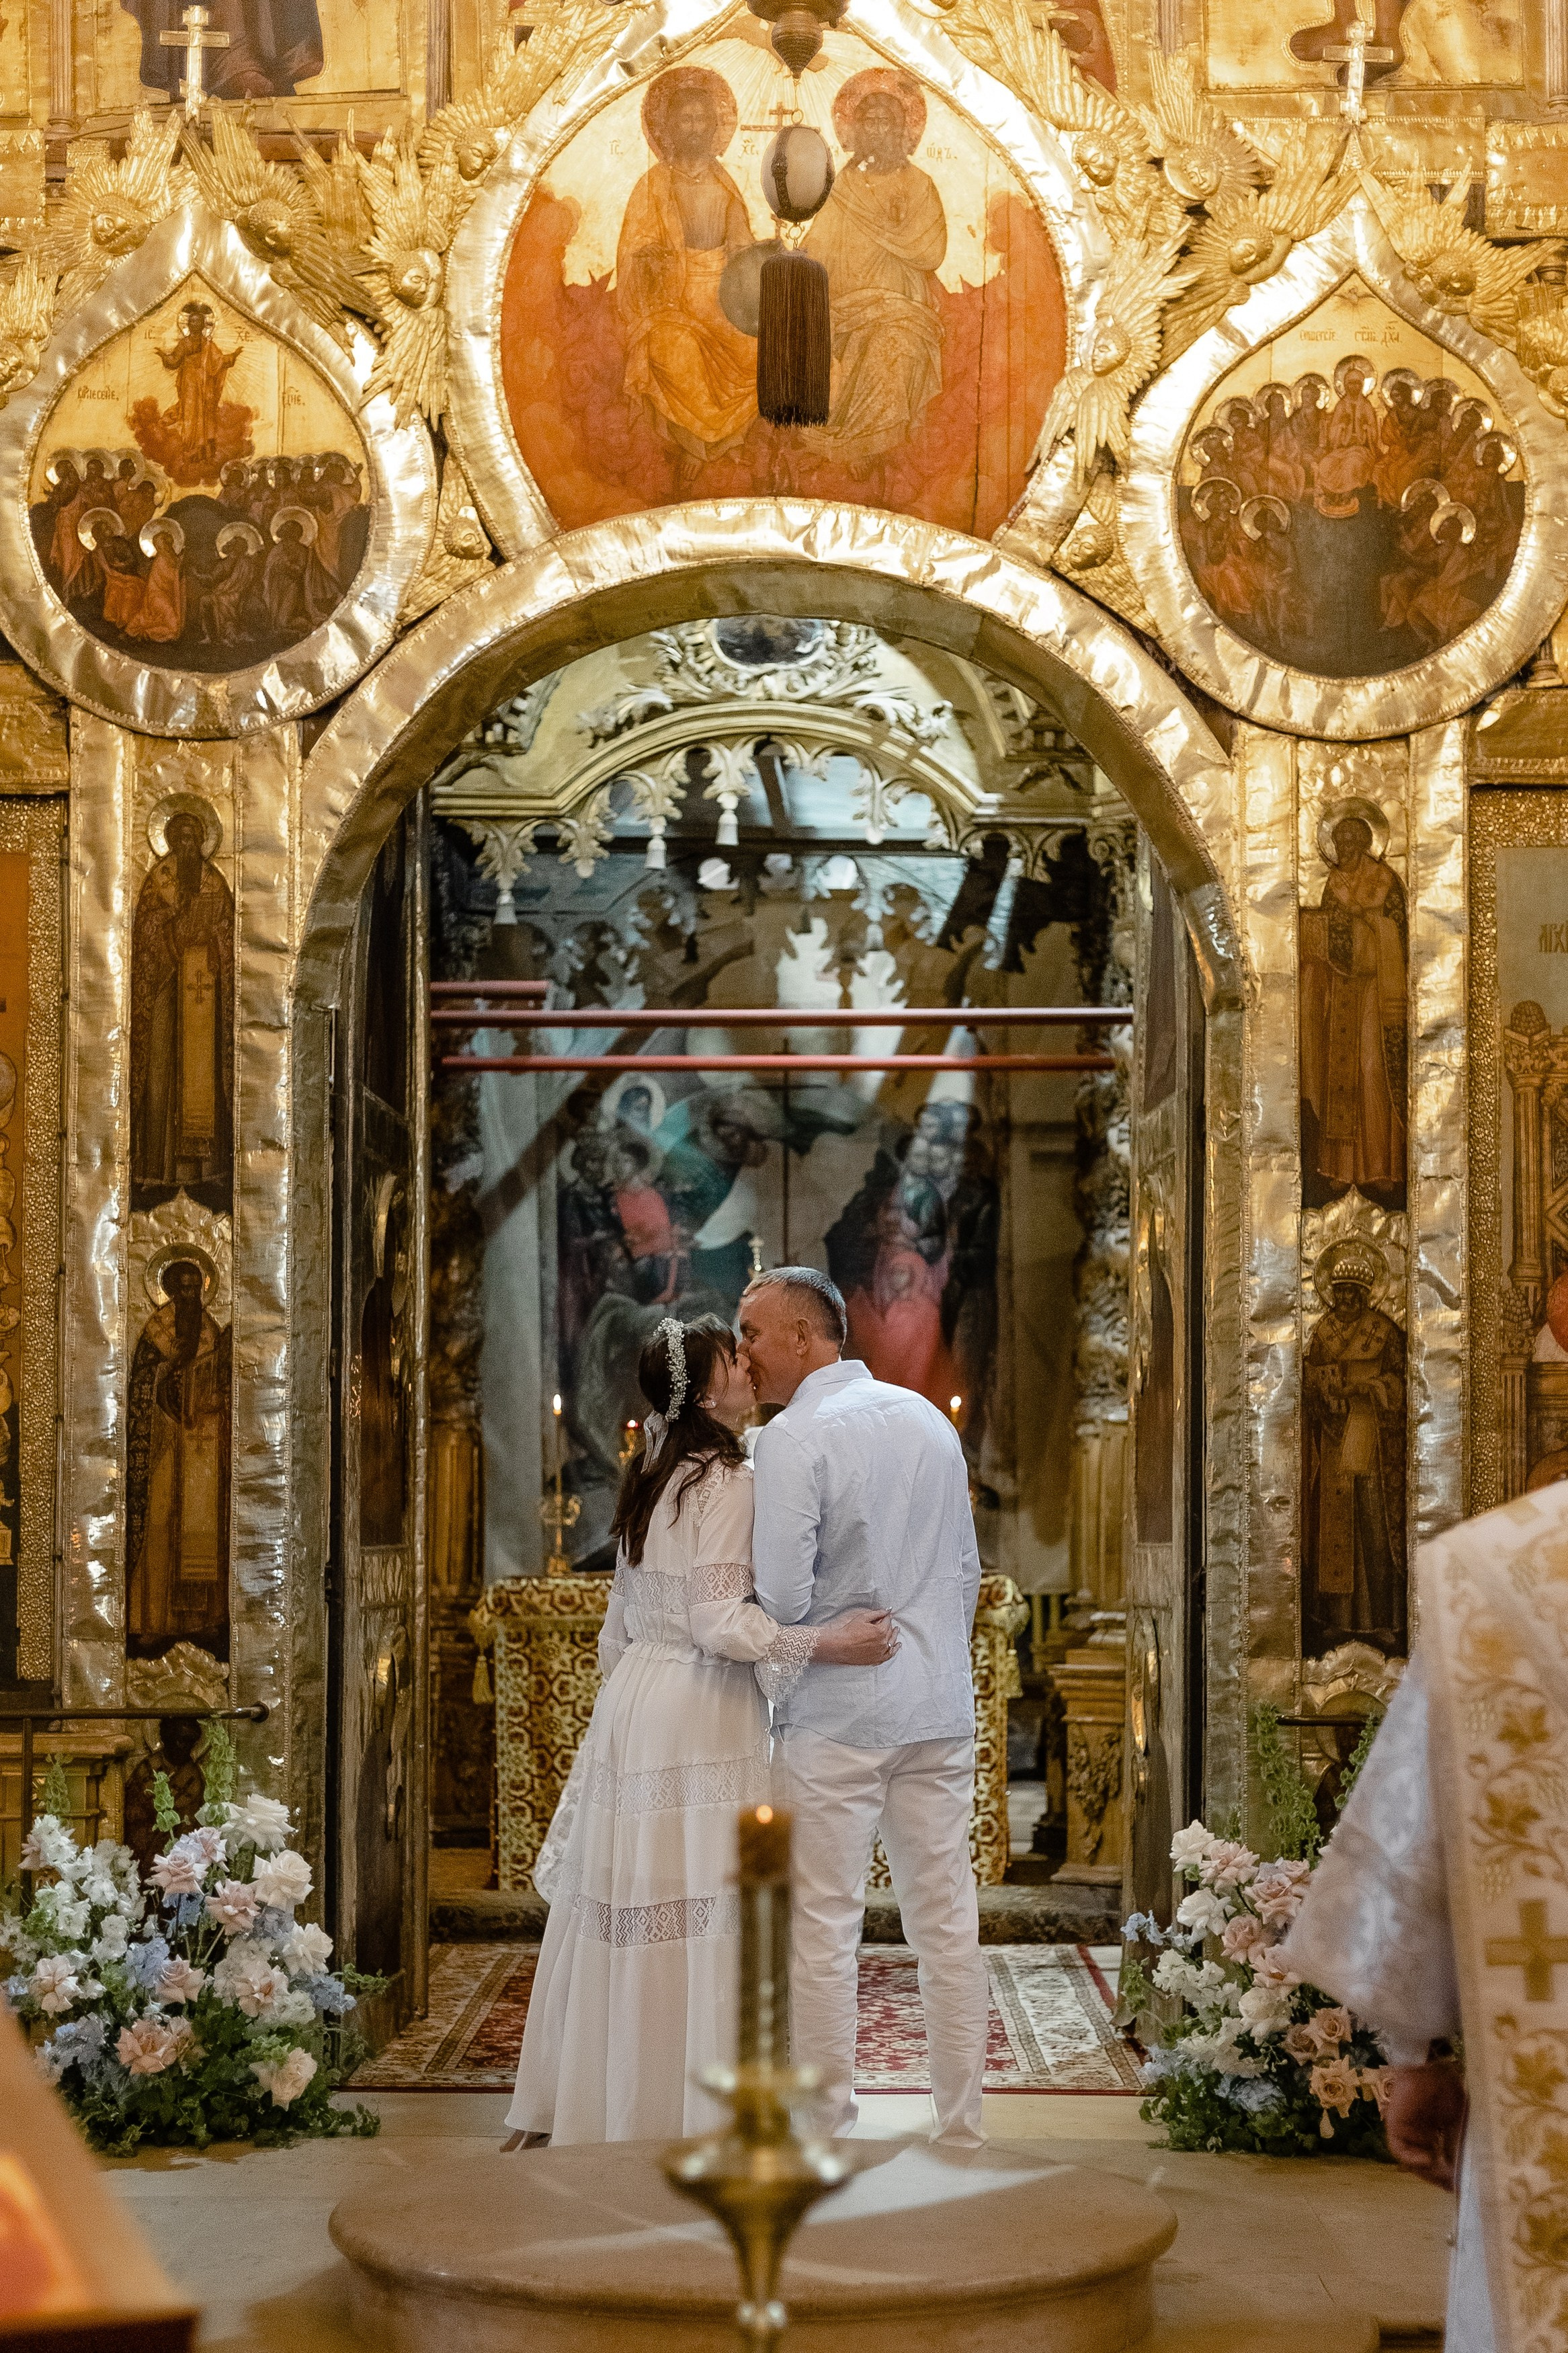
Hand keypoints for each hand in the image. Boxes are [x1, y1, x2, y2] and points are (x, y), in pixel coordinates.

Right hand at [812, 1608, 898, 1666]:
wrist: (841, 1646)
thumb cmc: (849, 1631)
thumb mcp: (863, 1618)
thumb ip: (877, 1613)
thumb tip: (887, 1610)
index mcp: (881, 1631)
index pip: (887, 1621)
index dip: (887, 1616)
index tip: (887, 1614)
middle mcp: (883, 1642)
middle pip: (890, 1631)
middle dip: (890, 1625)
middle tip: (889, 1621)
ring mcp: (881, 1652)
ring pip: (892, 1642)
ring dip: (895, 1635)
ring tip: (896, 1630)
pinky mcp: (877, 1659)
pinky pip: (889, 1654)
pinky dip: (895, 1649)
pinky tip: (897, 1645)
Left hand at [1384, 2062, 1465, 2191]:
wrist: (1432, 2064)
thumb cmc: (1451, 2086)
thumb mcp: (1463, 2121)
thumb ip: (1463, 2144)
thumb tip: (1470, 2170)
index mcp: (1438, 2132)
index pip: (1443, 2161)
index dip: (1452, 2176)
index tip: (1464, 2187)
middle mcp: (1422, 2133)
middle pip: (1429, 2165)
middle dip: (1441, 2178)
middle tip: (1455, 2188)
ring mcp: (1407, 2130)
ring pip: (1415, 2161)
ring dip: (1429, 2172)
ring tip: (1445, 2178)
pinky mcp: (1395, 2125)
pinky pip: (1400, 2150)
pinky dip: (1413, 2159)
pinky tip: (1429, 2160)